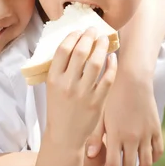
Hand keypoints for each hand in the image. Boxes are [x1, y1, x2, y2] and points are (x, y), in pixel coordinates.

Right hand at [45, 27, 117, 149]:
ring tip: (104, 40)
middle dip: (88, 37)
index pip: (63, 50)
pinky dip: (112, 65)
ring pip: (96, 62)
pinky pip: (108, 78)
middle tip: (94, 30)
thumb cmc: (58, 109)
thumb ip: (60, 69)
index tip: (79, 31)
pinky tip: (112, 58)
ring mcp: (83, 93)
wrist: (64, 136)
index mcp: (53, 79)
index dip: (72, 36)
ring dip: (101, 47)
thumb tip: (73, 44)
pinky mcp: (97, 102)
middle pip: (80, 52)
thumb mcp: (52, 88)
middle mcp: (67, 84)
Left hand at [87, 72, 162, 165]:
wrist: (132, 80)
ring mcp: (146, 134)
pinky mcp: (156, 128)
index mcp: (116, 135)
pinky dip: (153, 160)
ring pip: (146, 163)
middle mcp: (132, 138)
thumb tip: (90, 155)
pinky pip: (157, 150)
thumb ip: (96, 136)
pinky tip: (147, 163)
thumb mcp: (99, 114)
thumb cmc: (112, 95)